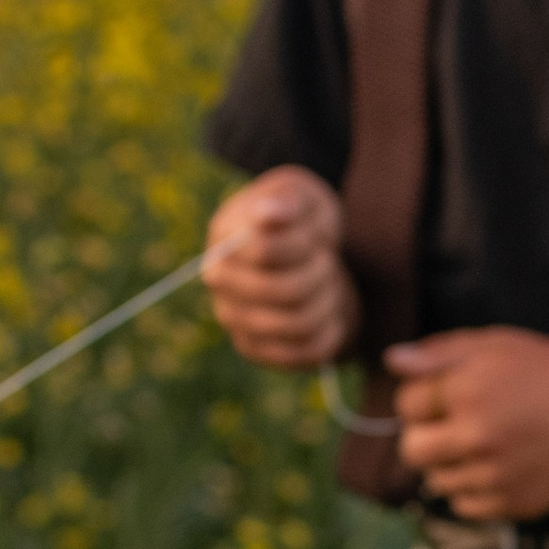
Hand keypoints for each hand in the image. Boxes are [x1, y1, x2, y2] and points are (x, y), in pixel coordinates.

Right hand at [204, 172, 358, 370]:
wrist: (304, 257)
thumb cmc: (301, 220)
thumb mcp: (302, 196)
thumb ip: (288, 199)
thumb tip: (268, 212)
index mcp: (224, 237)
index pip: (266, 251)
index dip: (305, 243)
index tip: (316, 235)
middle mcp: (218, 281)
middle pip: (285, 291)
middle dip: (321, 273)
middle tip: (327, 261)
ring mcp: (233, 318)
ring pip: (298, 324)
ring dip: (328, 302)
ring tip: (329, 285)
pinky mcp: (255, 349)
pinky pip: (305, 352)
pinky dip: (330, 331)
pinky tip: (330, 313)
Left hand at [384, 325, 548, 520]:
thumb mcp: (498, 344)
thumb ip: (440, 352)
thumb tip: (392, 361)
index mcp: (469, 391)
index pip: (406, 403)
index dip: (423, 396)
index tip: (450, 394)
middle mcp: (478, 437)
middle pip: (412, 450)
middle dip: (424, 435)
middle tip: (455, 425)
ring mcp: (494, 476)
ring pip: (436, 481)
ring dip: (450, 463)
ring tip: (486, 443)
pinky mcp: (511, 505)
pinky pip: (464, 505)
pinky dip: (473, 489)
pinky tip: (499, 466)